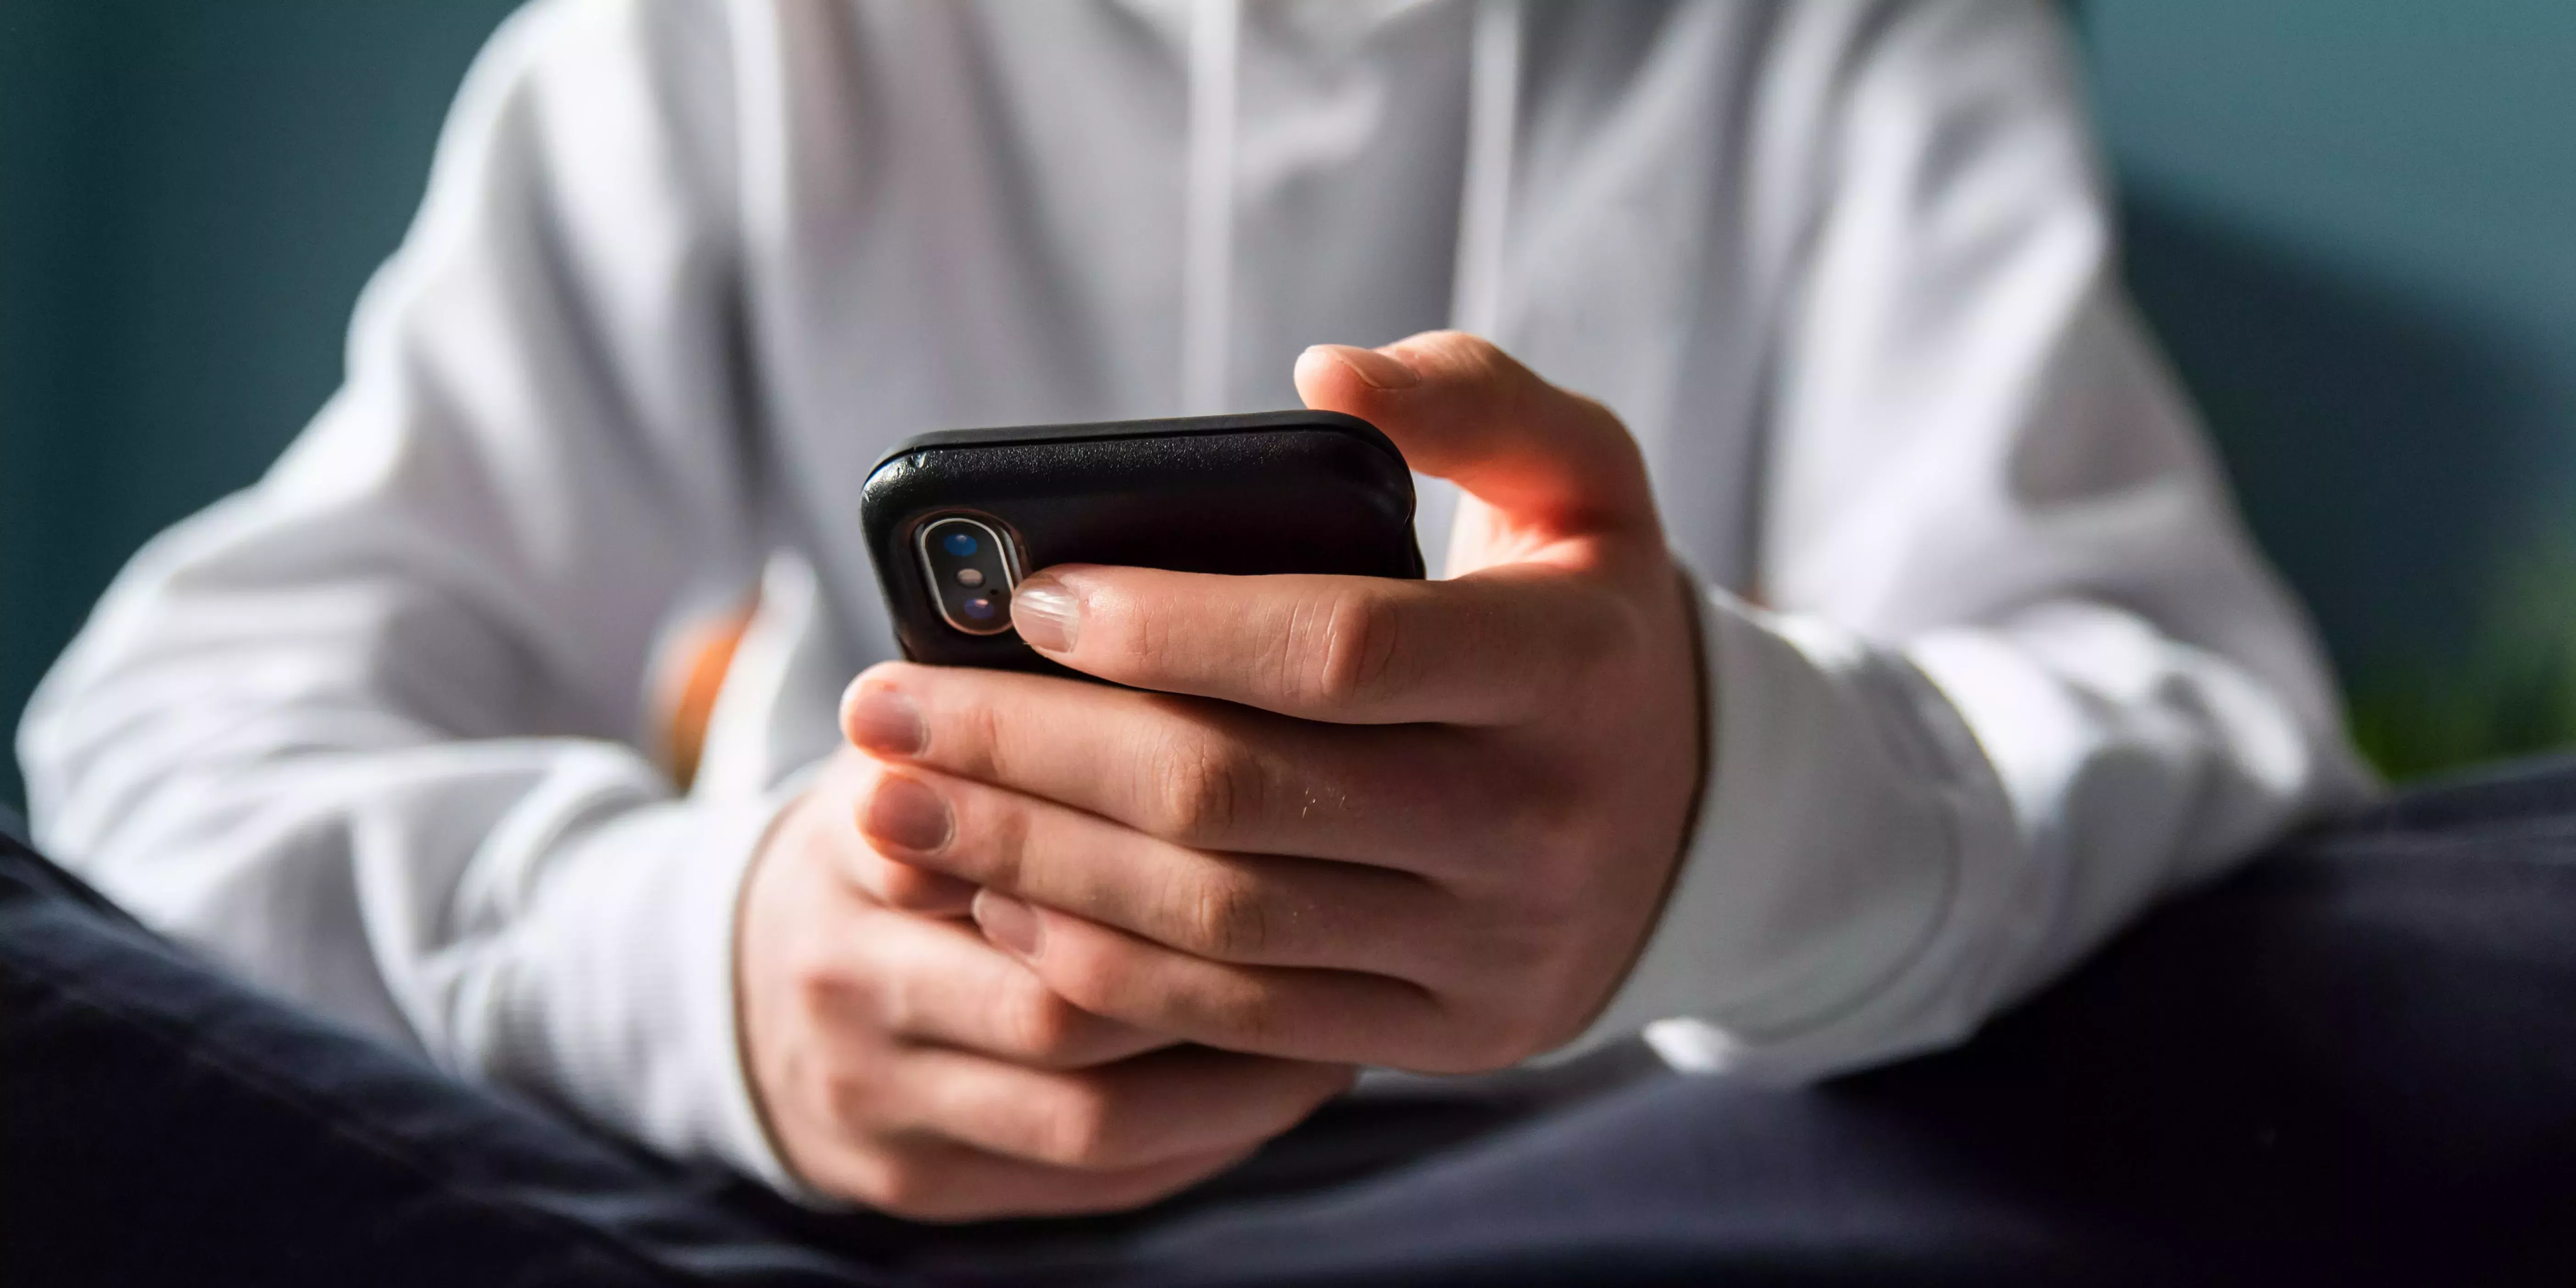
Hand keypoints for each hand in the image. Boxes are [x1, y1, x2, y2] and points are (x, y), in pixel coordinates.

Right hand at [736, 747, 1354, 1218]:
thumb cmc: (894, 841)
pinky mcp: (920, 1182)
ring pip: (1090, 1111)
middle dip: (1215, 974)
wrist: (752, 990)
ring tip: (1350, 1014)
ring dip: (1236, 1071)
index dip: (1149, 844)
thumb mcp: (916, 754)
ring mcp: (876, 1097)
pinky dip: (1207, 1134)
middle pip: (1059, 998)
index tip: (1279, 812)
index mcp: (849, 845)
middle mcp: (845, 979)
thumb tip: (1170, 652)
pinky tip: (1290, 1078)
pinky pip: (1093, 1179)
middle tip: (1352, 928)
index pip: (1007, 849)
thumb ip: (1010, 727)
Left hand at [844, 332, 1704, 1073]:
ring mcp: (1488, 949)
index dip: (1170, 627)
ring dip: (1032, 861)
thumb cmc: (1584, 620)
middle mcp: (1536, 825)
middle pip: (1240, 794)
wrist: (1690, 821)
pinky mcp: (1442, 1034)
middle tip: (882, 705)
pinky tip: (997, 897)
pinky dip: (1102, 963)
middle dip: (1034, 750)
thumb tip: (1321, 373)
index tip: (1029, 597)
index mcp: (1567, 670)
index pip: (1339, 651)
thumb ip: (1473, 399)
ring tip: (895, 800)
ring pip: (1219, 919)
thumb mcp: (1582, 481)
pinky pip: (1239, 1018)